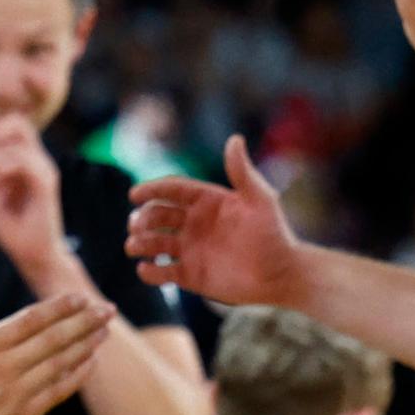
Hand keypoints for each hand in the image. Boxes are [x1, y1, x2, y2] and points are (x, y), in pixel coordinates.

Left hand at [0, 115, 73, 285]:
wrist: (34, 256)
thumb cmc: (17, 230)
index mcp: (29, 162)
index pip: (15, 125)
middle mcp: (39, 162)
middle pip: (17, 123)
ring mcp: (44, 171)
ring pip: (16, 140)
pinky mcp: (45, 185)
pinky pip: (22, 161)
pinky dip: (0, 169)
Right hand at [0, 274, 112, 414]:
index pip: (30, 320)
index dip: (58, 307)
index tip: (79, 297)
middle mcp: (4, 369)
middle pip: (53, 339)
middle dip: (84, 322)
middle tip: (107, 309)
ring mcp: (17, 394)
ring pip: (60, 364)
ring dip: (86, 345)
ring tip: (105, 331)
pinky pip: (57, 392)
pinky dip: (76, 375)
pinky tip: (91, 363)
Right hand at [126, 137, 307, 305]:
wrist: (281, 274)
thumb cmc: (274, 234)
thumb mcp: (260, 199)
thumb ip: (242, 172)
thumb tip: (234, 139)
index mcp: (207, 201)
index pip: (173, 190)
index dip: (152, 190)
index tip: (135, 194)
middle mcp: (194, 223)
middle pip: (158, 215)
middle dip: (143, 218)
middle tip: (137, 225)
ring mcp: (190, 249)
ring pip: (154, 243)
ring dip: (140, 243)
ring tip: (133, 246)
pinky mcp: (190, 275)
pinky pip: (162, 273)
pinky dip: (150, 272)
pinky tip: (146, 270)